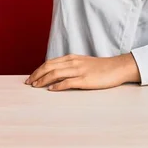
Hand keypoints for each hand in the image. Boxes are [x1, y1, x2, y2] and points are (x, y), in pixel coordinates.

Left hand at [25, 53, 140, 90]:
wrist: (118, 67)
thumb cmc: (101, 67)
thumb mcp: (83, 63)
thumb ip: (71, 66)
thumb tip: (57, 74)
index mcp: (72, 58)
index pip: (50, 62)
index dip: (39, 70)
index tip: (31, 77)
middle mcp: (73, 62)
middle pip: (49, 66)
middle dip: (37, 74)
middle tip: (29, 83)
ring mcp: (79, 70)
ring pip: (56, 73)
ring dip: (43, 80)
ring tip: (36, 86)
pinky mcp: (85, 79)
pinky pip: (68, 82)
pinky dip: (57, 86)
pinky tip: (51, 90)